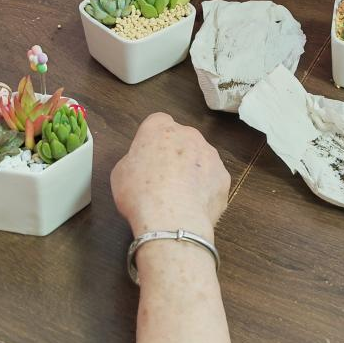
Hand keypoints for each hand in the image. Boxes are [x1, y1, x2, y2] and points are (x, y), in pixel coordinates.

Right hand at [111, 113, 229, 239]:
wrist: (172, 220)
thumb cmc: (141, 194)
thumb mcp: (120, 174)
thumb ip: (135, 160)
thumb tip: (143, 166)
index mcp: (160, 128)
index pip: (157, 122)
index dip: (152, 140)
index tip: (148, 156)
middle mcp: (188, 134)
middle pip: (181, 139)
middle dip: (174, 153)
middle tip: (162, 177)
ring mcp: (210, 154)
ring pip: (200, 158)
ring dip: (192, 171)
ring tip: (179, 196)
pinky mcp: (223, 176)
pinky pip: (212, 179)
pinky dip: (205, 190)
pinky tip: (192, 206)